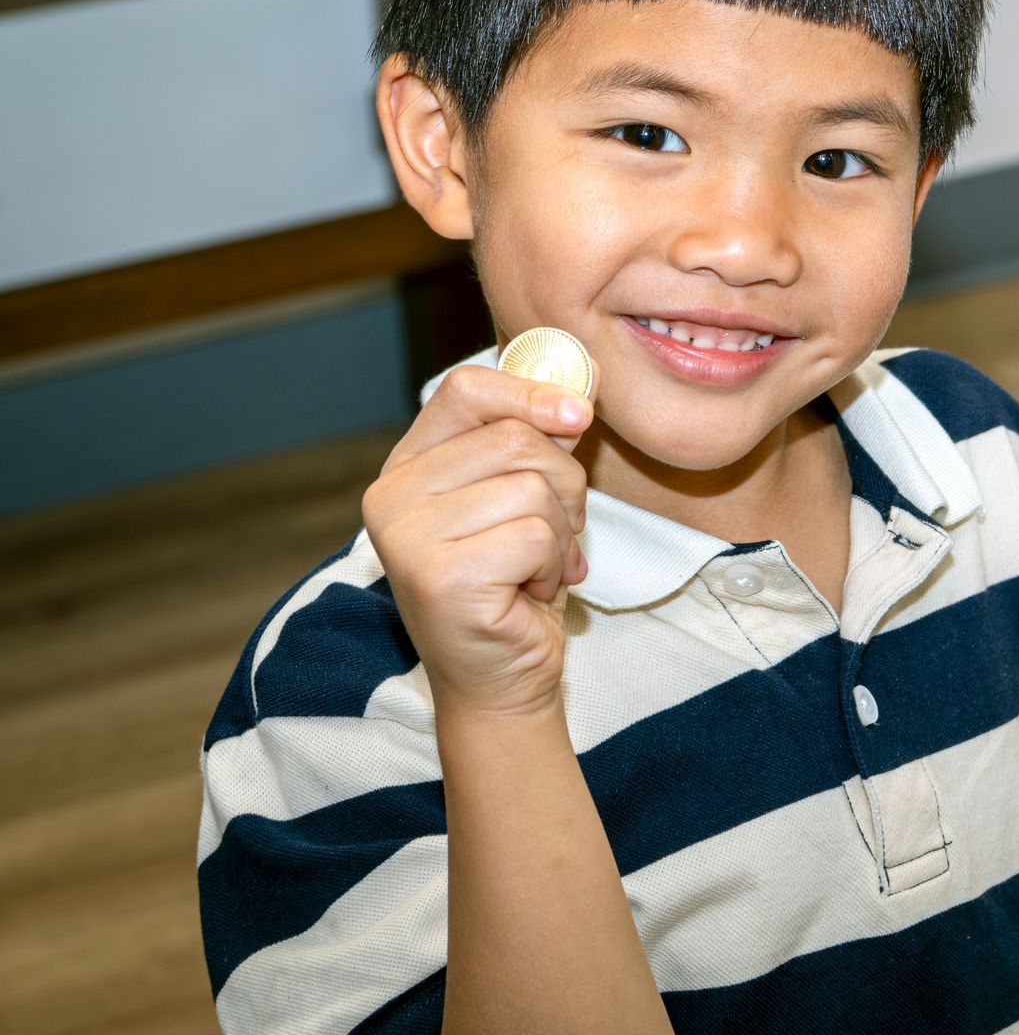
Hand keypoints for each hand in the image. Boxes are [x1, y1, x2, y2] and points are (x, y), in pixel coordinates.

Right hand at [360, 362, 596, 717]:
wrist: (502, 681)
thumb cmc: (515, 585)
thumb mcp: (523, 497)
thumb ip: (535, 440)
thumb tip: (580, 383)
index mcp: (406, 466)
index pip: (466, 389)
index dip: (530, 391)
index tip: (578, 413)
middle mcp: (391, 496)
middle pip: (513, 437)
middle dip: (564, 483)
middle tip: (559, 530)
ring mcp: (408, 537)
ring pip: (532, 487)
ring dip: (561, 533)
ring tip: (538, 567)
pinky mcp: (440, 577)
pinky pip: (537, 535)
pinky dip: (555, 565)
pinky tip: (530, 591)